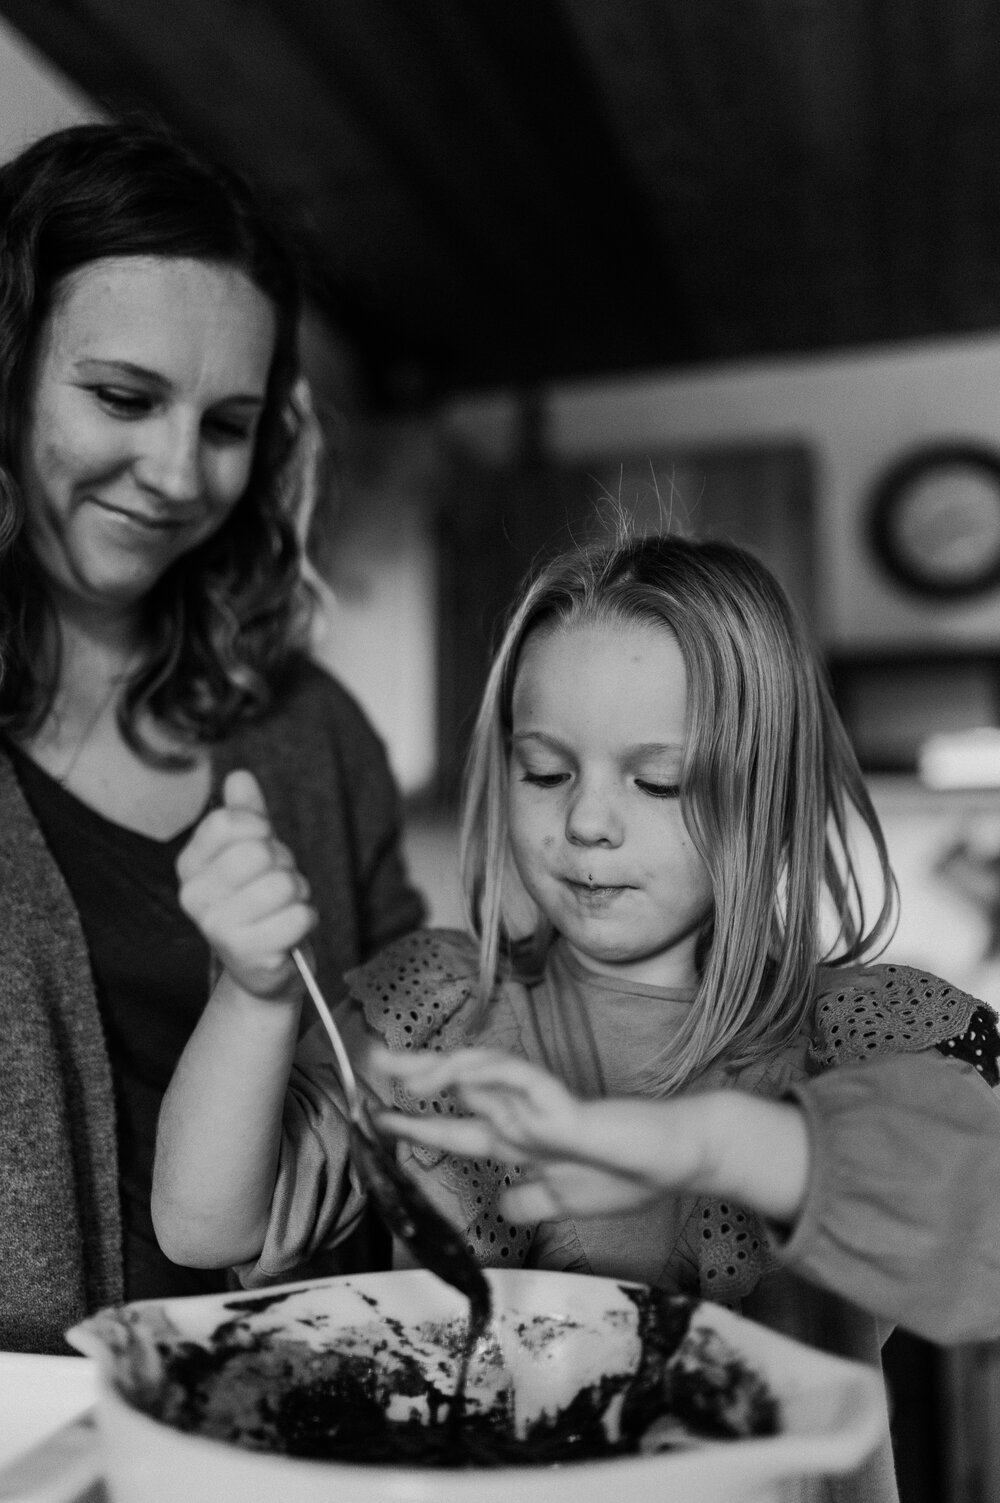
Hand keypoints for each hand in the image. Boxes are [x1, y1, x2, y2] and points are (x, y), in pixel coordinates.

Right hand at [177, 768, 315, 999]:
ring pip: (284, 884)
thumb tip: (240, 776)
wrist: (265, 967)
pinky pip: (299, 916)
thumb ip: (247, 814)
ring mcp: (218, 929)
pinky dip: (306, 919)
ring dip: (298, 894)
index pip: (228, 822)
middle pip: (259, 852)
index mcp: (189, 866)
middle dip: (284, 864)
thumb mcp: (252, 852)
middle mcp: (194, 898)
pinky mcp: (249, 956)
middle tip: (278, 885)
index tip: (263, 845)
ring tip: (283, 908)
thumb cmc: (259, 902)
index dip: (259, 828)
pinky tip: (290, 930)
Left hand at [371, 1046, 708, 1220]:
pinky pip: (513, 1075)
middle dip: (412, 1075)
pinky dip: (481, 1071)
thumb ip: (531, 1203)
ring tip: (398, 1072)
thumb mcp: (566, 1202)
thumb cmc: (629, 1175)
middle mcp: (522, 1116)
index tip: (378, 1123)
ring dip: (436, 1068)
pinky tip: (452, 1076)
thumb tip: (499, 1209)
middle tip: (370, 1064)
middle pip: (457, 1088)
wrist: (676, 1160)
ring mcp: (538, 1104)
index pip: (458, 1130)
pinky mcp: (559, 1101)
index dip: (416, 1126)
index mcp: (521, 1142)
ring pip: (478, 1072)